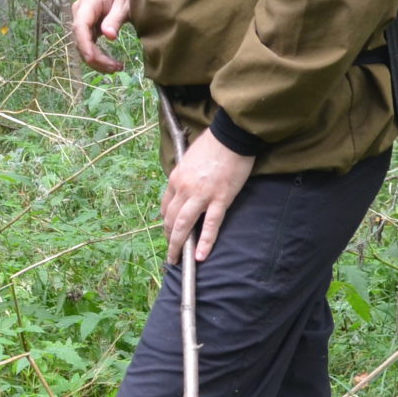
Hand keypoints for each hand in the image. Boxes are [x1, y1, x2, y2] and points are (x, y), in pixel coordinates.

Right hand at [70, 0, 133, 71]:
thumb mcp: (125, 2)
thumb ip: (116, 18)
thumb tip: (110, 37)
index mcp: (88, 2)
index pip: (80, 26)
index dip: (84, 44)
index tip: (92, 59)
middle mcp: (80, 11)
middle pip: (81, 40)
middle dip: (95, 58)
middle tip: (116, 68)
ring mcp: (82, 19)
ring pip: (83, 45)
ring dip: (97, 60)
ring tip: (117, 68)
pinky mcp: (88, 26)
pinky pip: (89, 44)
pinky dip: (99, 55)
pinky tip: (112, 63)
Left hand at [162, 129, 255, 263]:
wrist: (232, 135)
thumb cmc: (212, 144)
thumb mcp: (189, 158)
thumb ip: (185, 176)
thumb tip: (185, 188)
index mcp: (176, 178)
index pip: (165, 206)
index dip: (166, 222)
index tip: (168, 232)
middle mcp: (184, 188)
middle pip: (171, 219)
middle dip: (169, 238)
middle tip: (171, 252)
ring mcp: (201, 195)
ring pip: (184, 225)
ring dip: (178, 245)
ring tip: (177, 260)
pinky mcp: (220, 199)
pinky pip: (210, 225)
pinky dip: (204, 242)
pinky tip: (200, 256)